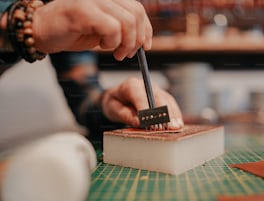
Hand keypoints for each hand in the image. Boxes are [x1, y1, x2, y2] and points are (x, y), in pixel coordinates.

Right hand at [33, 0, 151, 60]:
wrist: (43, 32)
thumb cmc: (74, 31)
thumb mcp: (104, 29)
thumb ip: (122, 27)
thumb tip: (143, 40)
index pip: (138, 8)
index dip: (146, 29)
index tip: (145, 46)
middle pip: (135, 14)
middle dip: (136, 40)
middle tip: (127, 54)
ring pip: (127, 22)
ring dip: (125, 43)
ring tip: (115, 52)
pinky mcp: (83, 10)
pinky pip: (111, 28)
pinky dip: (112, 42)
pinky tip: (102, 46)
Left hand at [101, 78, 183, 129]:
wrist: (117, 96)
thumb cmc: (115, 103)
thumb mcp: (113, 109)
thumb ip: (125, 115)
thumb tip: (138, 122)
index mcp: (130, 85)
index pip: (140, 96)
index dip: (146, 109)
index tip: (150, 122)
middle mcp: (145, 85)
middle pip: (157, 97)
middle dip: (163, 113)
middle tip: (167, 126)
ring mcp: (155, 90)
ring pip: (167, 100)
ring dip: (172, 114)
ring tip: (176, 127)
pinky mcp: (162, 96)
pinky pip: (171, 103)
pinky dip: (175, 114)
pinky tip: (178, 123)